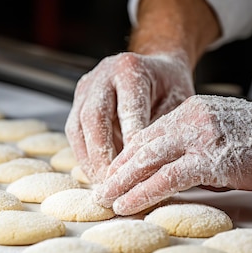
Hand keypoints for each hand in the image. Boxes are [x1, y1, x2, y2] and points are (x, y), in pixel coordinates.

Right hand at [65, 51, 193, 182]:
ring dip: (89, 159)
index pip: (128, 108)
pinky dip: (84, 156)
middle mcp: (102, 75)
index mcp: (129, 68)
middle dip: (102, 154)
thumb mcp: (177, 101)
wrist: (156, 69)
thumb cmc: (169, 88)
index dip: (130, 140)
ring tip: (103, 184)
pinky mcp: (77, 102)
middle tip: (113, 182)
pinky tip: (97, 174)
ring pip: (77, 127)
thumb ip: (162, 127)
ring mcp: (86, 88)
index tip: (136, 168)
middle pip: (94, 117)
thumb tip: (152, 164)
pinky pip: (74, 133)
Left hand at [94, 95, 251, 214]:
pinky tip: (129, 204)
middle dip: (116, 170)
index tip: (110, 174)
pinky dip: (144, 192)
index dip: (125, 157)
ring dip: (122, 183)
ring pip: (148, 160)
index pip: (147, 135)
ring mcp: (199, 137)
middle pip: (140, 146)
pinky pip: (168, 177)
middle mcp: (189, 119)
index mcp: (189, 111)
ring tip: (105, 200)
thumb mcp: (220, 135)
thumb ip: (192, 150)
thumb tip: (170, 176)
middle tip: (97, 190)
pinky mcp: (212, 158)